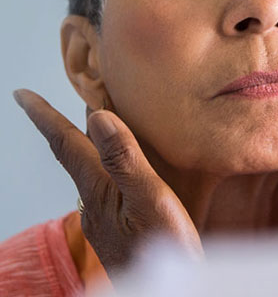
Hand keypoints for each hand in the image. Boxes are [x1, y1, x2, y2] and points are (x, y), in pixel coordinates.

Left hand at [13, 90, 202, 275]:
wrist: (163, 292)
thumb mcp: (150, 199)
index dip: (44, 116)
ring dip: (86, 143)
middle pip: (74, 153)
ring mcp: (104, 218)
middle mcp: (94, 201)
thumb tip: (98, 116)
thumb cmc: (162, 249)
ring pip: (89, 169)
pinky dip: (106, 163)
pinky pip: (105, 184)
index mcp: (98, 188)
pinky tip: (121, 168)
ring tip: (93, 122)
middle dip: (64, 124)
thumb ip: (124, 159)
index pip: (66, 144)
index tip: (20, 94)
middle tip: (60, 97)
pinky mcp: (118, 229)